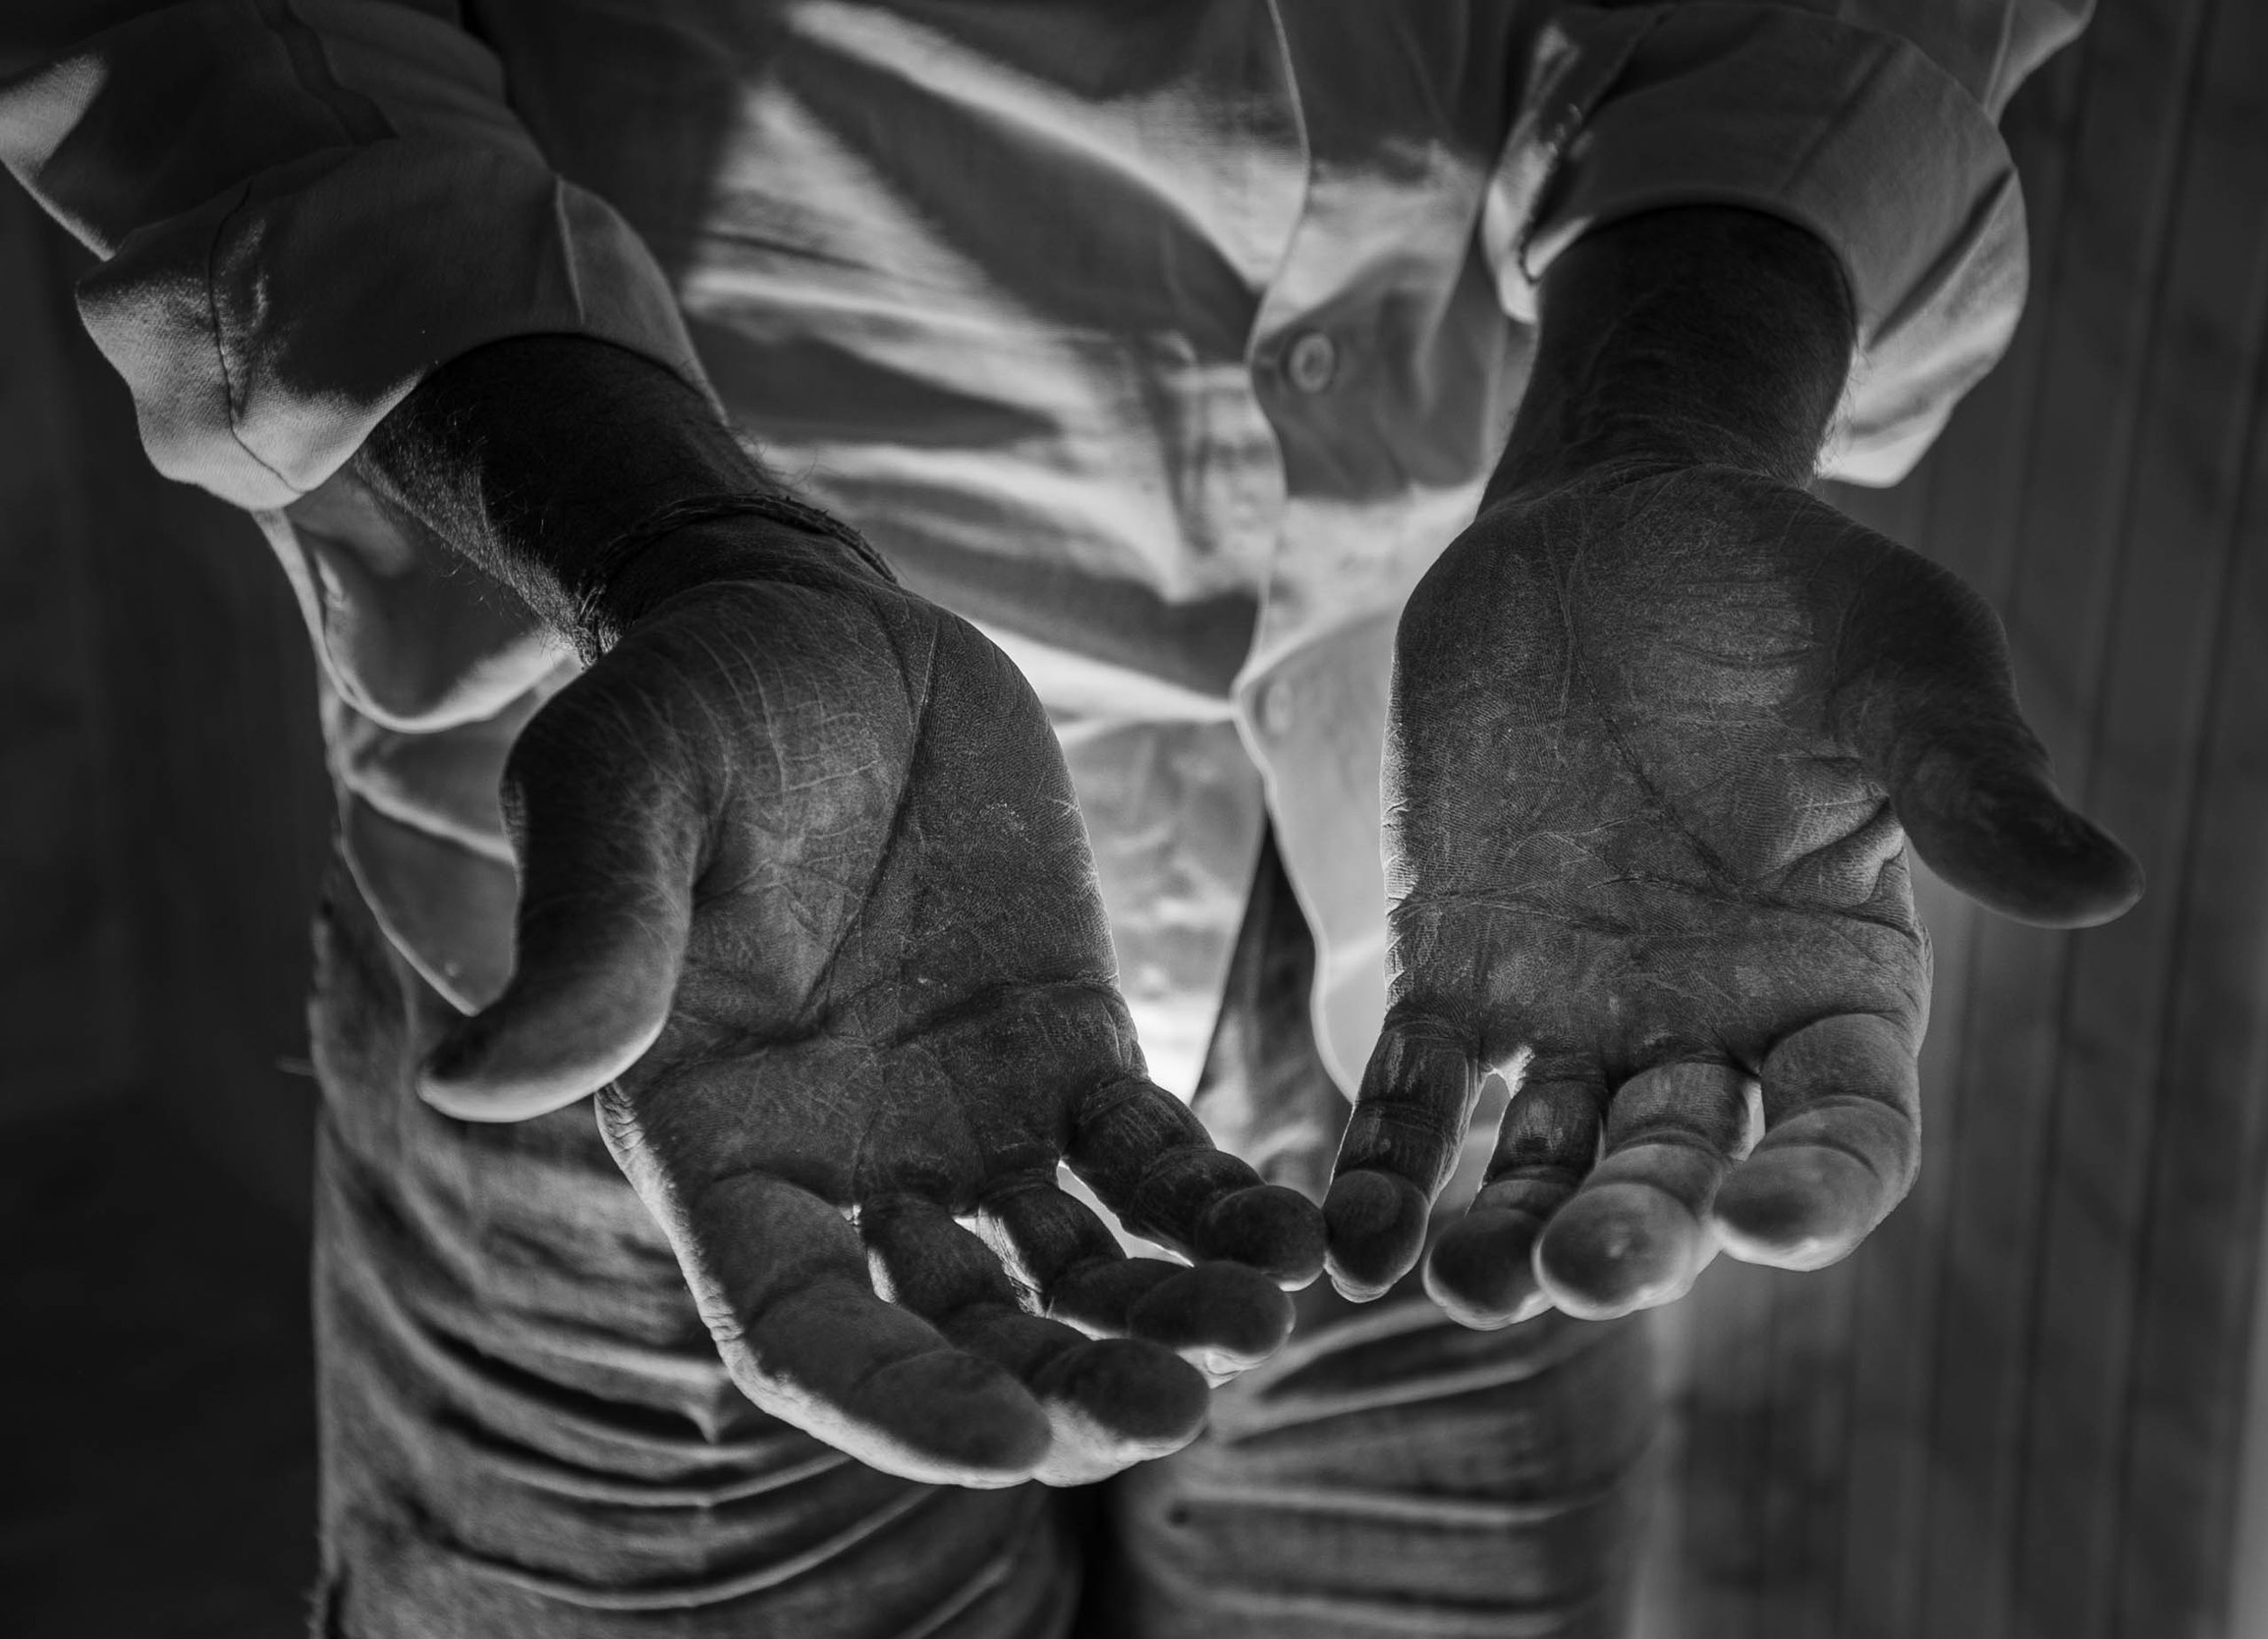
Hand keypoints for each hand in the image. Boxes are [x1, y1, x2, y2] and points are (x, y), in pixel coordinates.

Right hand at [417, 525, 1322, 1486]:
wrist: (810, 627)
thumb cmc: (683, 705)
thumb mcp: (619, 791)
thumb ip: (589, 941)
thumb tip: (471, 1084)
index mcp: (720, 1146)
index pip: (802, 1331)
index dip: (902, 1402)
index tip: (1016, 1447)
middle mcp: (847, 1168)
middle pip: (960, 1333)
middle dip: (1063, 1384)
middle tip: (1174, 1410)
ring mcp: (968, 1120)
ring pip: (1072, 1269)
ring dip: (1162, 1313)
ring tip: (1263, 1327)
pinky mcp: (1067, 1048)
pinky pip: (1152, 1158)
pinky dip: (1218, 1203)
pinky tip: (1296, 1231)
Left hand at [1321, 463, 2139, 1325]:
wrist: (1609, 522)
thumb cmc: (1790, 589)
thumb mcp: (1899, 655)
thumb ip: (1971, 774)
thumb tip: (2105, 886)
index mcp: (1840, 978)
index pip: (1849, 1131)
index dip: (1817, 1190)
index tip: (1762, 1217)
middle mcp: (1708, 1023)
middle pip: (1680, 1170)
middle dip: (1637, 1230)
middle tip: (1585, 1270)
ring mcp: (1573, 1005)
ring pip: (1542, 1158)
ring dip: (1503, 1233)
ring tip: (1464, 1283)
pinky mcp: (1453, 966)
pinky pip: (1419, 1089)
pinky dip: (1386, 1164)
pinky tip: (1347, 1236)